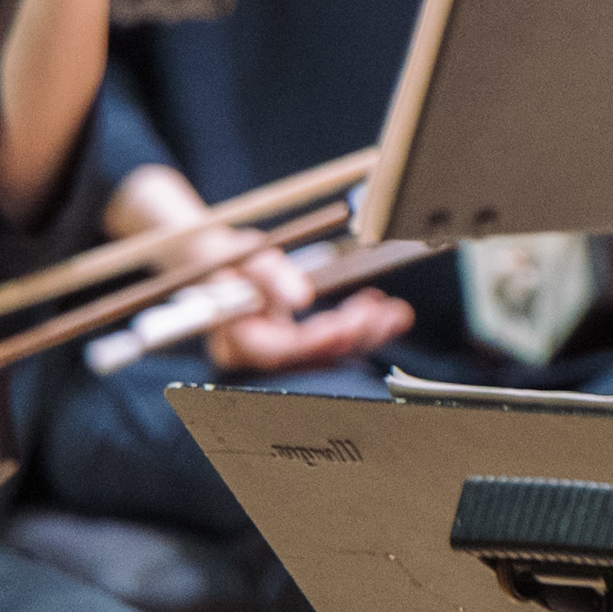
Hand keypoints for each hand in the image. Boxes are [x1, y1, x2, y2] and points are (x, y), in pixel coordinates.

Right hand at [201, 245, 416, 374]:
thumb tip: (302, 298)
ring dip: (364, 333)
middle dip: (352, 334)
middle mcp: (258, 355)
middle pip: (311, 355)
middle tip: (385, 314)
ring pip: (327, 352)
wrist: (216, 262)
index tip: (348, 321)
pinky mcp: (294, 345)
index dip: (318, 339)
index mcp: (237, 341)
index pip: (282, 349)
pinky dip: (355, 326)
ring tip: (396, 313)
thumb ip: (271, 275)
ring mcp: (277, 352)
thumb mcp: (245, 256)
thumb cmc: (227, 258)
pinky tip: (380, 309)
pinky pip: (329, 342)